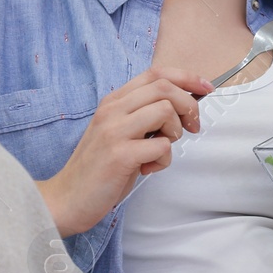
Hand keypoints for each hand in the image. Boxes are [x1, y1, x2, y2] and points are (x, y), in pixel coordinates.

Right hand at [35, 65, 208, 235]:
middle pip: (165, 87)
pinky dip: (164, 159)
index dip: (186, 77)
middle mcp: (112, 110)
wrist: (67, 198)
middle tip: (193, 126)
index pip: (156, 73)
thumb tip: (182, 107)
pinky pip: (161, 146)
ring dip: (175, 132)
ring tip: (160, 151)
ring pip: (165, 111)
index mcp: (113, 102)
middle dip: (189, 105)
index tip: (205, 88)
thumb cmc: (98, 168)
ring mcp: (115, 131)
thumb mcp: (118, 132)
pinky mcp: (120, 155)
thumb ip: (142, 116)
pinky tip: (147, 169)